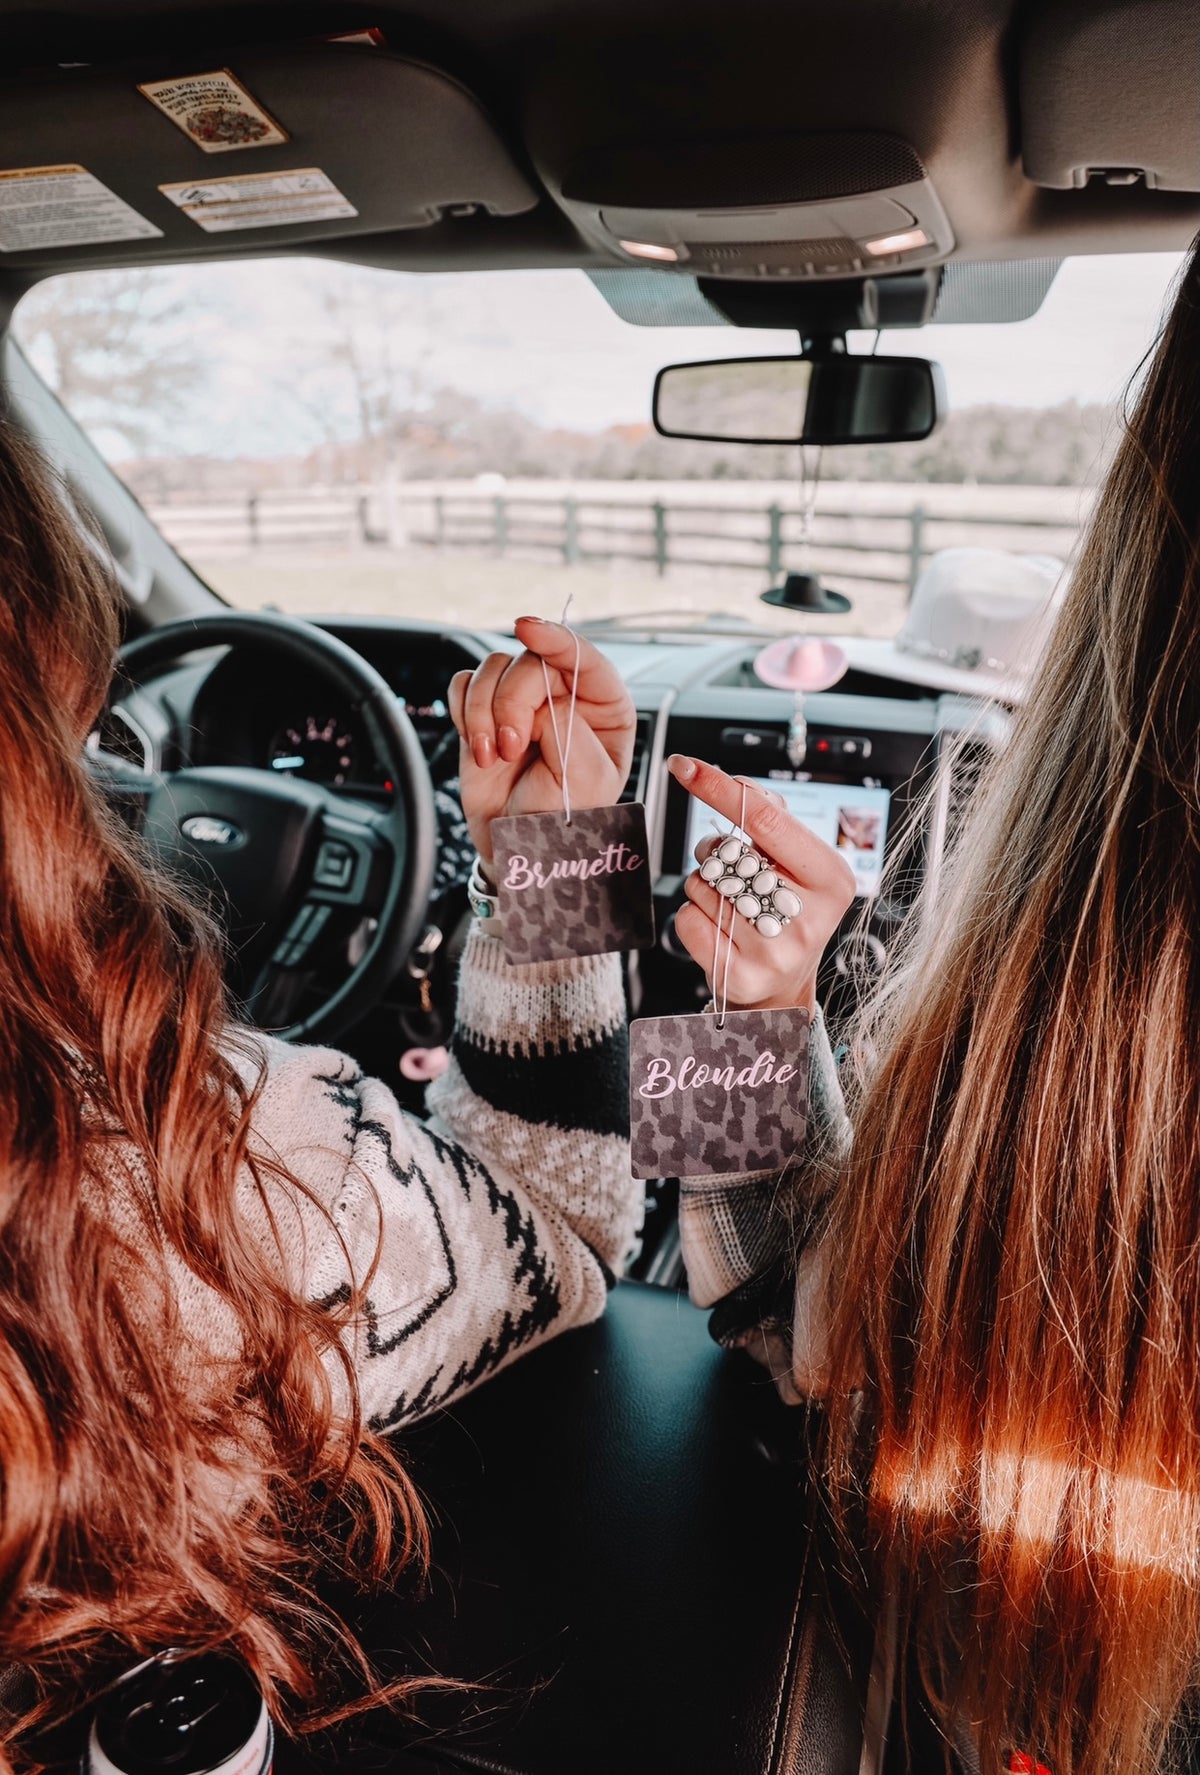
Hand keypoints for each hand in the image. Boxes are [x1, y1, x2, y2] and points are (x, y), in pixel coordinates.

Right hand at [449, 617, 636, 863]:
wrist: (514, 844)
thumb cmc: (559, 820)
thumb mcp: (583, 782)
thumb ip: (568, 732)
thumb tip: (537, 702)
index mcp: (606, 708)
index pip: (586, 658)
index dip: (557, 639)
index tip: (527, 630)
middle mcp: (567, 695)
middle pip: (531, 661)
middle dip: (512, 703)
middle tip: (511, 748)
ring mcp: (524, 699)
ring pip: (493, 667)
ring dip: (483, 712)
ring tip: (494, 757)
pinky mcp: (486, 708)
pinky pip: (464, 683)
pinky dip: (463, 711)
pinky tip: (480, 747)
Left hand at [668, 756, 855, 1012]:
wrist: (784, 986)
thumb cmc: (787, 910)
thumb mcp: (798, 862)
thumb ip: (772, 819)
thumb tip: (737, 784)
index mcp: (832, 878)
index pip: (767, 821)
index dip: (720, 788)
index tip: (684, 765)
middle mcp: (809, 917)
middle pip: (729, 855)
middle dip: (715, 851)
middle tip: (729, 866)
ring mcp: (775, 952)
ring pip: (702, 886)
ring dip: (703, 886)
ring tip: (730, 903)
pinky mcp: (740, 977)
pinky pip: (687, 920)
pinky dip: (691, 915)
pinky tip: (717, 927)